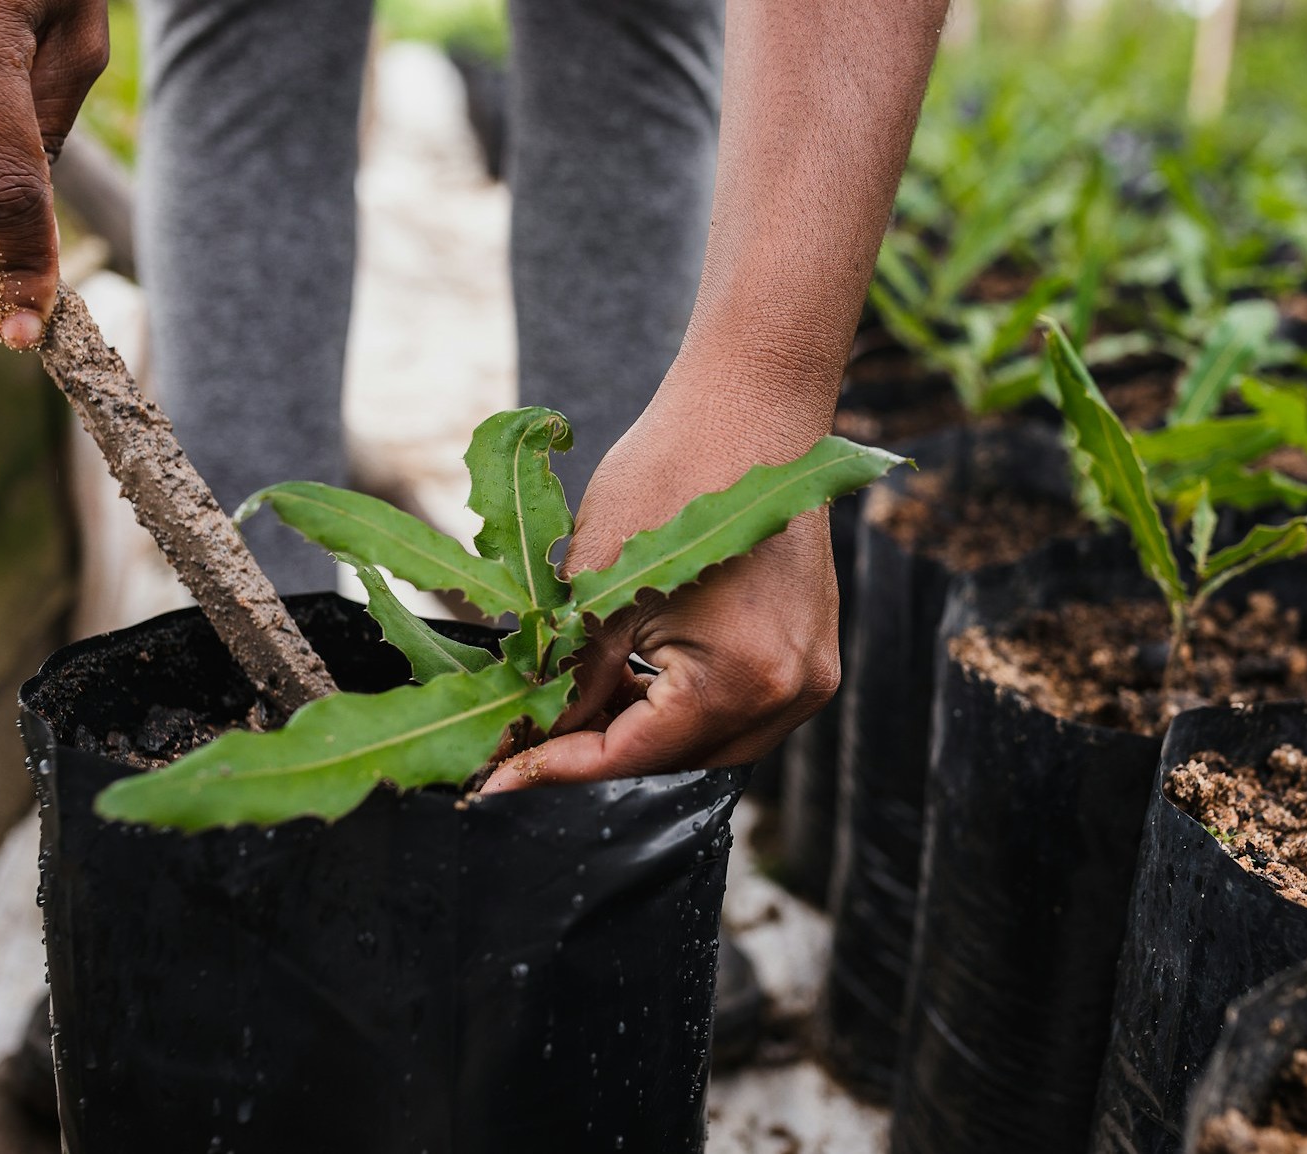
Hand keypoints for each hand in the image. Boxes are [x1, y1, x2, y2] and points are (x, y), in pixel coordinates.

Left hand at [482, 386, 841, 790]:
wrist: (750, 406)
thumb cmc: (673, 472)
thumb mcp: (599, 582)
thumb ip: (570, 673)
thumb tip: (527, 734)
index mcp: (740, 676)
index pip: (634, 755)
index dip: (556, 766)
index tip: (495, 778)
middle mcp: (788, 691)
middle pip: (677, 762)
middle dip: (601, 752)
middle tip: (529, 736)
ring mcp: (810, 677)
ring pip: (710, 744)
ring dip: (644, 734)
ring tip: (577, 704)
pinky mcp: (812, 656)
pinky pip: (739, 710)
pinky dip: (683, 707)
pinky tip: (634, 681)